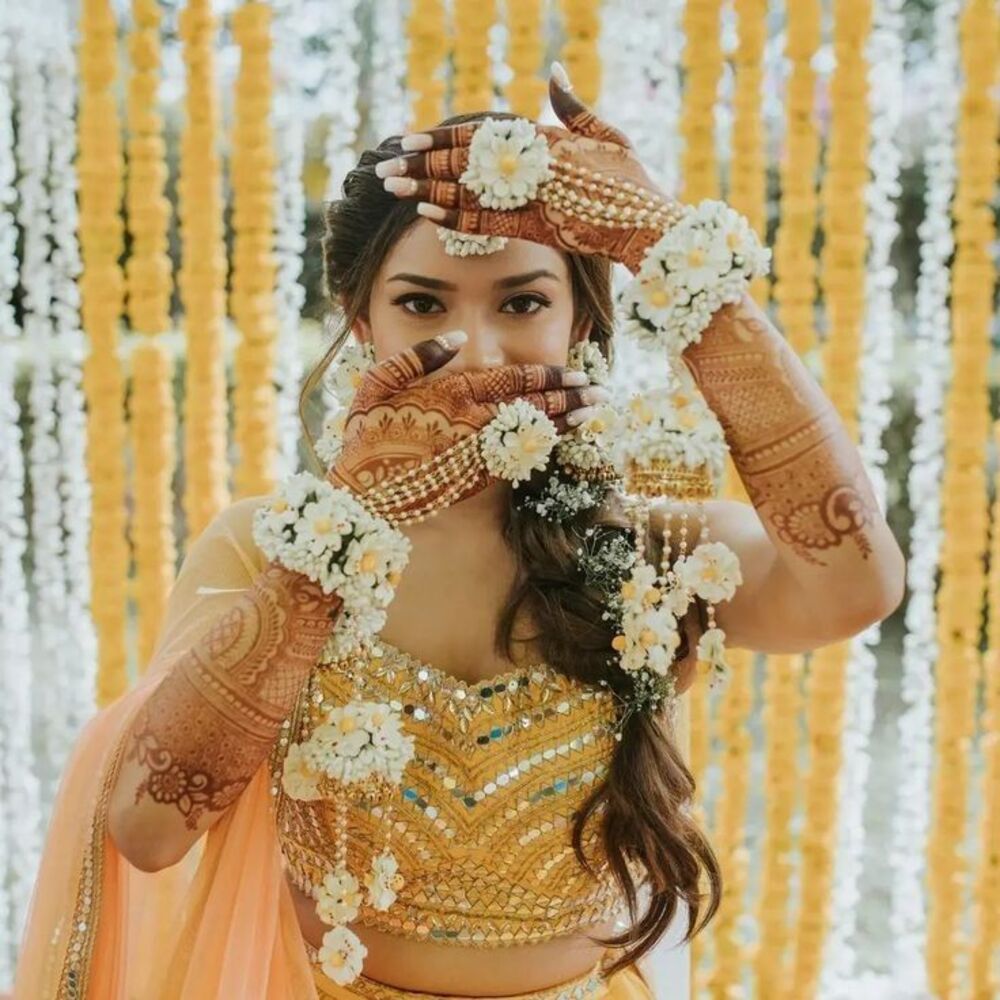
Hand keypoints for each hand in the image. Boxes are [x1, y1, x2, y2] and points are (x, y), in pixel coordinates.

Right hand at [327, 333, 608, 518]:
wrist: (360, 500)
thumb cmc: (363, 440)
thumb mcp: (376, 386)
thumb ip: (417, 358)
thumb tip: (458, 339)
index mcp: (450, 394)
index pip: (513, 379)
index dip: (549, 375)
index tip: (576, 372)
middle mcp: (471, 423)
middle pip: (533, 405)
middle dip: (570, 398)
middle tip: (601, 393)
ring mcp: (478, 455)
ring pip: (532, 433)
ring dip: (567, 423)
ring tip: (595, 414)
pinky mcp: (476, 481)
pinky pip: (520, 459)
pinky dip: (544, 448)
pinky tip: (563, 440)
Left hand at [375, 63, 680, 271]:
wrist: (650, 225)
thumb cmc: (632, 182)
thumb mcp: (608, 134)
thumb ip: (575, 106)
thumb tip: (553, 71)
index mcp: (546, 137)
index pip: (480, 133)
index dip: (440, 137)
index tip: (408, 138)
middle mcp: (533, 163)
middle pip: (463, 160)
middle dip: (420, 162)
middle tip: (385, 165)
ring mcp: (533, 195)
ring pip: (468, 189)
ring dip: (425, 188)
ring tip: (393, 187)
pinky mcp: (538, 226)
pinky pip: (487, 221)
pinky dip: (456, 217)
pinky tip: (427, 214)